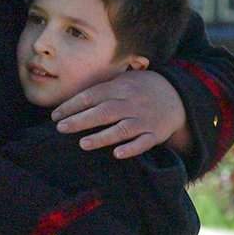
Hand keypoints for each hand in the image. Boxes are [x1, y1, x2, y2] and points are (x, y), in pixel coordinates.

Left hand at [52, 69, 188, 159]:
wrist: (178, 96)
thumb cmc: (142, 89)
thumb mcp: (125, 80)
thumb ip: (103, 88)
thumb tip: (72, 98)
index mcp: (121, 87)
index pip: (93, 95)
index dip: (73, 105)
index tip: (55, 115)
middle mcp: (132, 103)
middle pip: (104, 112)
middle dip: (81, 120)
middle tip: (60, 128)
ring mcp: (145, 119)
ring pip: (122, 129)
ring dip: (103, 137)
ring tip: (83, 144)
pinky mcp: (155, 134)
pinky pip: (143, 142)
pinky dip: (131, 148)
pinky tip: (117, 154)